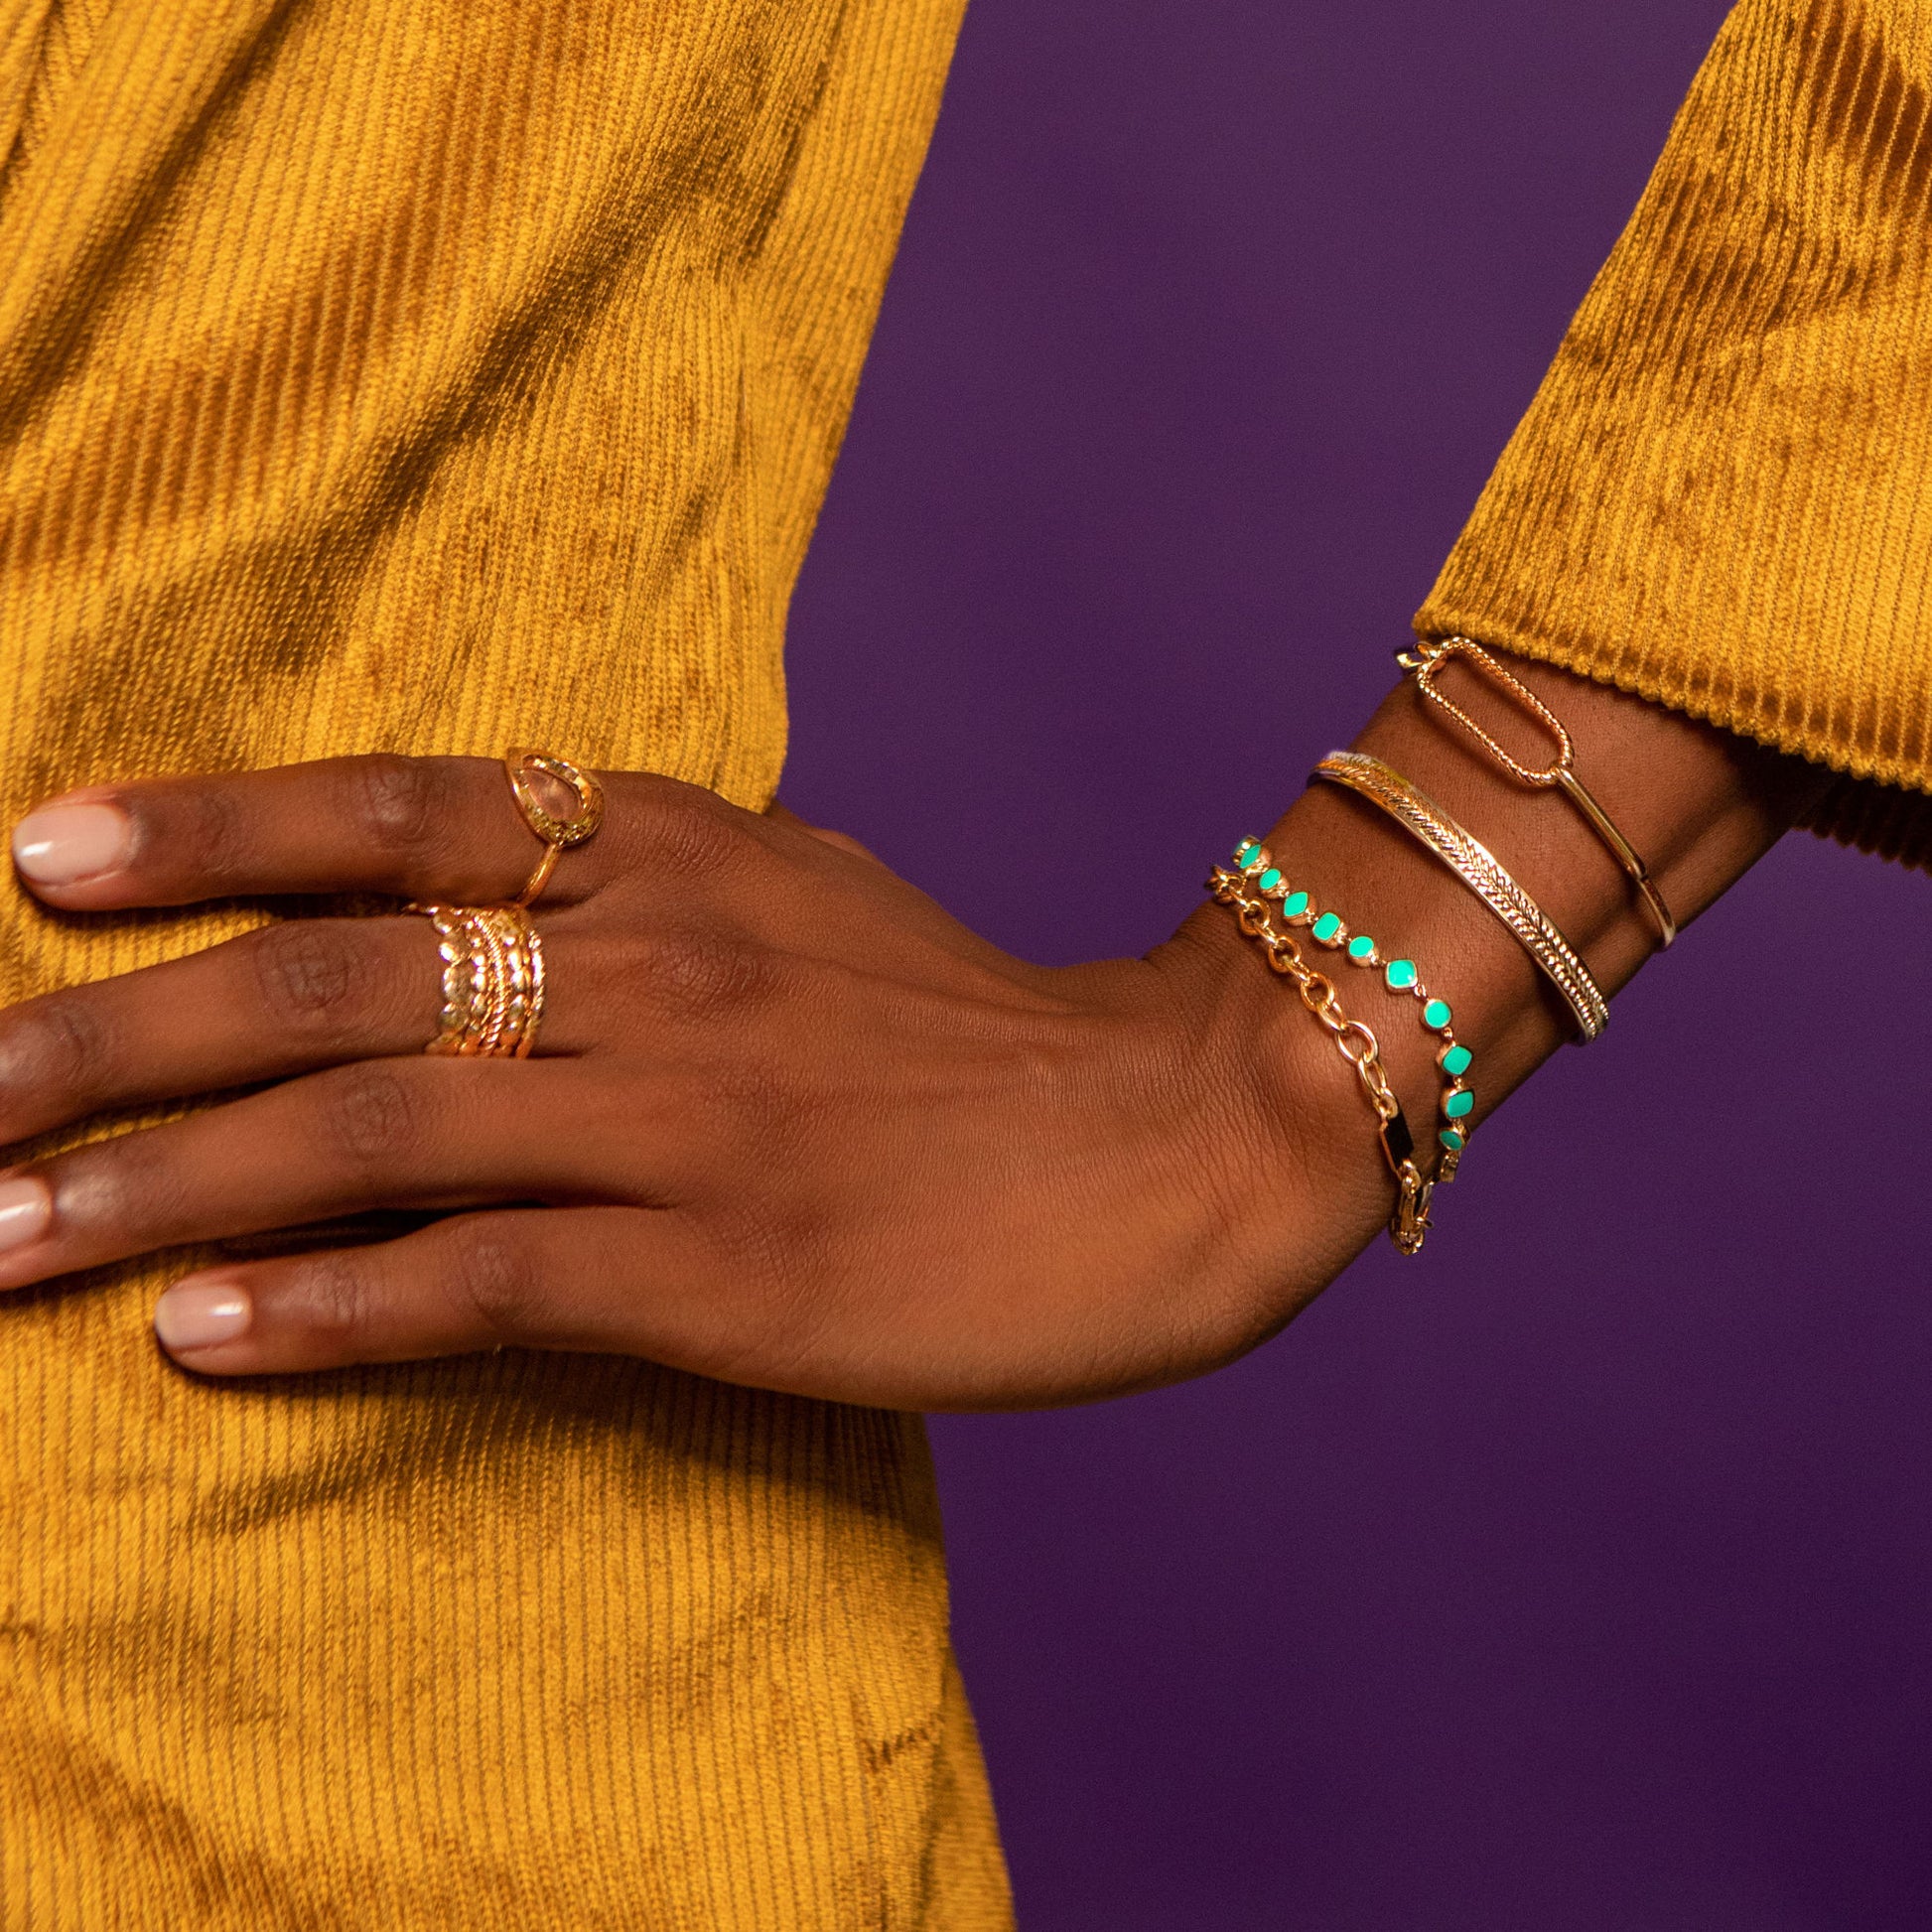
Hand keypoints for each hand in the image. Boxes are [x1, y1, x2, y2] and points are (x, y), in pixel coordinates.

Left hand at [0, 756, 1339, 1405]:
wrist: (1174, 1132)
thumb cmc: (976, 1025)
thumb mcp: (806, 894)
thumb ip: (645, 885)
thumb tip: (485, 900)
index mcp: (680, 850)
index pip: (400, 809)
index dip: (209, 828)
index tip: (42, 857)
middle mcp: (662, 962)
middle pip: (337, 983)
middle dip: (115, 1037)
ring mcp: (691, 1120)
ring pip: (378, 1137)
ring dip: (167, 1189)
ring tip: (0, 1237)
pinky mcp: (730, 1274)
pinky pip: (487, 1285)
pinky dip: (332, 1313)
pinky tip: (201, 1342)